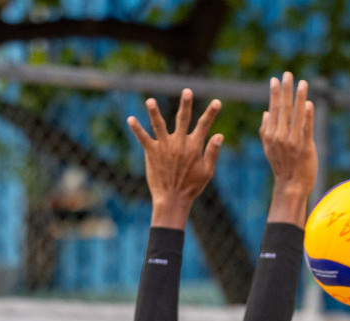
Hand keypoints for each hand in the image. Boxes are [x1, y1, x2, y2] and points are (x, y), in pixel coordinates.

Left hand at [128, 88, 222, 227]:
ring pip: (159, 125)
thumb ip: (212, 152)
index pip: (204, 126)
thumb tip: (219, 135)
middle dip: (186, 104)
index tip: (217, 102)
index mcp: (194, 147)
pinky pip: (143, 138)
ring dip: (154, 112)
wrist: (173, 199)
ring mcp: (164, 147)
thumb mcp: (207, 172)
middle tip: (186, 90)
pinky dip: (137, 129)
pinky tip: (130, 119)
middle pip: (183, 119)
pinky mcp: (152, 153)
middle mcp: (179, 143)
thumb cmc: (191, 187)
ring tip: (150, 101)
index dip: (211, 113)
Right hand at [261, 72, 315, 223]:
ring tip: (302, 83)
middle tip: (287, 74)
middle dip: (285, 90)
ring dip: (299, 98)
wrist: (291, 186)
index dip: (274, 94)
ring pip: (296, 115)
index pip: (273, 110)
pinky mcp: (305, 147)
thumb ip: (266, 131)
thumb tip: (266, 112)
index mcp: (271, 135)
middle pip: (283, 109)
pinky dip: (308, 116)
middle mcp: (280, 136)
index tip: (275, 79)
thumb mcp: (268, 149)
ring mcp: (292, 141)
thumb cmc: (282, 167)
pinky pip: (306, 128)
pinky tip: (309, 104)